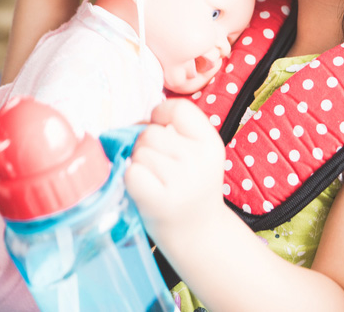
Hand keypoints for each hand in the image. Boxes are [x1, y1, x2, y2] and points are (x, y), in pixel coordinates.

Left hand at [125, 99, 226, 247]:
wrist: (200, 236)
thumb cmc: (190, 190)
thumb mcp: (198, 156)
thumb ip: (175, 132)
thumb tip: (137, 123)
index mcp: (211, 144)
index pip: (179, 108)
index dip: (161, 114)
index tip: (161, 128)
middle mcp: (199, 161)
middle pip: (151, 131)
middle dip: (147, 146)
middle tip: (160, 169)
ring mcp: (180, 181)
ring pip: (139, 151)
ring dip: (139, 164)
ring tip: (155, 182)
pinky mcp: (159, 200)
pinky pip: (131, 172)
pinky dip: (132, 180)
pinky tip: (146, 191)